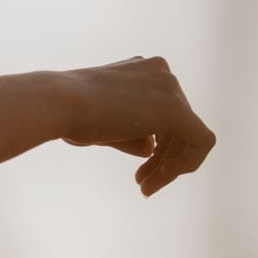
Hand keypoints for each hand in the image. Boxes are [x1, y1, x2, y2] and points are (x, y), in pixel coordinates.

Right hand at [60, 56, 215, 195]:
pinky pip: (200, 141)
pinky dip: (187, 163)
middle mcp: (161, 72)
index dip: (157, 145)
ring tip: (145, 187)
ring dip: (170, 166)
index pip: (162, 112)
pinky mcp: (177, 109)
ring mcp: (171, 88)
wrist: (57, 104)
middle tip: (142, 184)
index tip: (138, 169)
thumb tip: (151, 146)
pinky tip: (163, 178)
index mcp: (142, 69)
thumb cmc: (69, 114)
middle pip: (177, 125)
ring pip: (188, 135)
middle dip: (164, 158)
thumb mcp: (105, 121)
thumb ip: (132, 130)